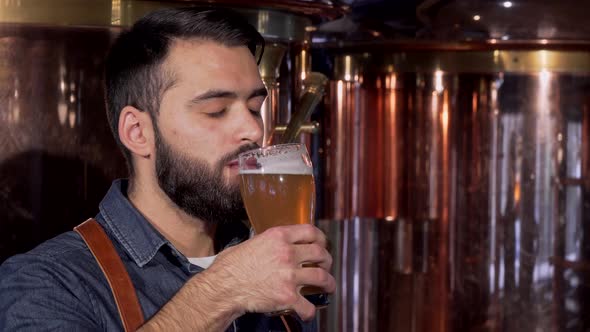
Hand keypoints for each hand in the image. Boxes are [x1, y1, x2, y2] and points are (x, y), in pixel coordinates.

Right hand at [205, 224, 335, 320]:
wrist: (223, 288)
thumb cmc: (230, 266)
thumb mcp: (250, 243)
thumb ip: (267, 242)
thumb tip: (272, 245)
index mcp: (278, 237)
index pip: (310, 231)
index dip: (320, 238)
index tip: (322, 243)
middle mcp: (288, 254)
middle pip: (320, 254)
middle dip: (327, 261)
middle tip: (325, 266)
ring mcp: (289, 276)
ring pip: (322, 278)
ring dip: (329, 284)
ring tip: (328, 287)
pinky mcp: (287, 297)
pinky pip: (308, 306)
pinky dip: (309, 311)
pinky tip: (307, 311)